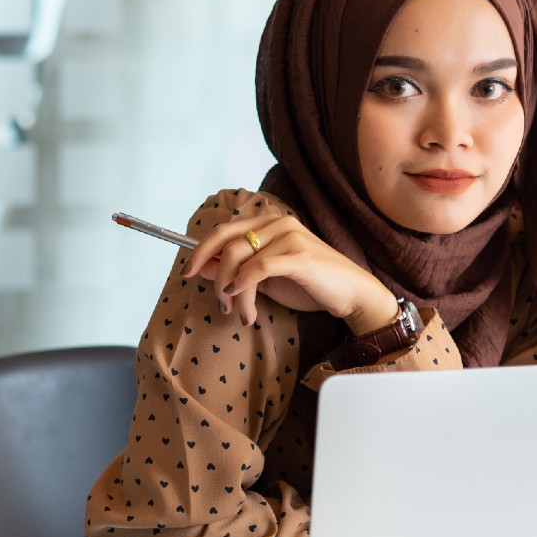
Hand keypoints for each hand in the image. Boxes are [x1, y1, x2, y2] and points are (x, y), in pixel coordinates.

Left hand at [180, 215, 398, 333]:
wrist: (351, 295)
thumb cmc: (311, 285)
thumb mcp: (266, 279)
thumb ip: (236, 270)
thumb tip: (200, 266)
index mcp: (269, 223)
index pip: (224, 230)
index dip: (200, 249)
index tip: (185, 270)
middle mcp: (277, 223)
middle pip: (226, 239)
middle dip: (209, 268)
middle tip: (214, 298)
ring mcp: (289, 236)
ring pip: (240, 259)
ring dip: (233, 292)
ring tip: (242, 314)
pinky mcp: (299, 255)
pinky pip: (258, 268)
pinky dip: (243, 285)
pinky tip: (243, 302)